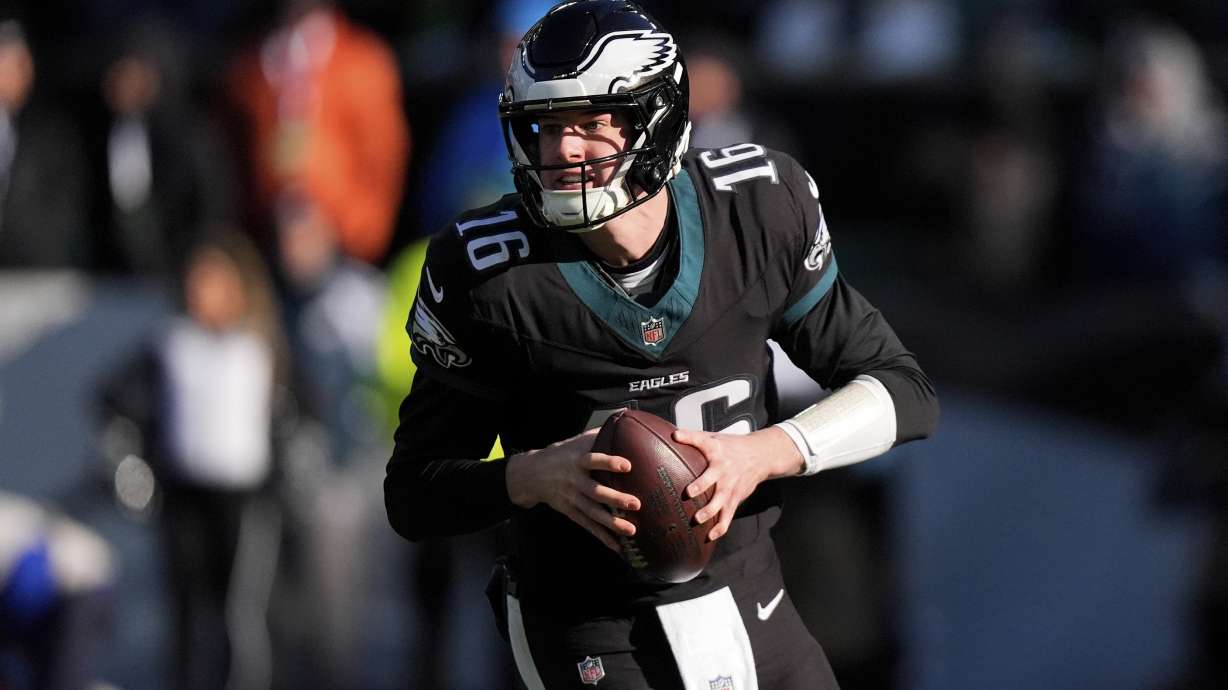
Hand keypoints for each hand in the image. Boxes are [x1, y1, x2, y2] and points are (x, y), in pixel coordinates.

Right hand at [505, 428, 640, 551]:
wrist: (531, 474)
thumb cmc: (562, 453)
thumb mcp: (576, 441)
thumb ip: (600, 434)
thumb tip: (625, 418)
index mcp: (577, 460)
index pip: (593, 460)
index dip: (609, 462)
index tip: (627, 465)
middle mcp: (574, 481)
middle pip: (595, 491)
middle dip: (615, 499)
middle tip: (636, 504)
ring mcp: (572, 498)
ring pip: (593, 513)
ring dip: (612, 523)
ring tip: (631, 531)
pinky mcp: (570, 511)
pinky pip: (587, 526)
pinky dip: (602, 537)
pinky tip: (617, 547)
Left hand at [673, 426, 801, 541]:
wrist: (760, 456)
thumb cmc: (731, 446)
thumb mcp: (714, 437)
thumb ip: (693, 437)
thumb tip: (672, 435)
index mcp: (716, 452)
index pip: (702, 442)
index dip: (690, 440)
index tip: (677, 438)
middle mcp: (724, 470)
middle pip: (713, 480)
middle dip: (701, 487)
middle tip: (689, 494)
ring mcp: (731, 487)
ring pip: (721, 502)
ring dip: (710, 512)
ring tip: (697, 520)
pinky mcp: (736, 499)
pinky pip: (728, 516)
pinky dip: (720, 528)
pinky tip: (710, 536)